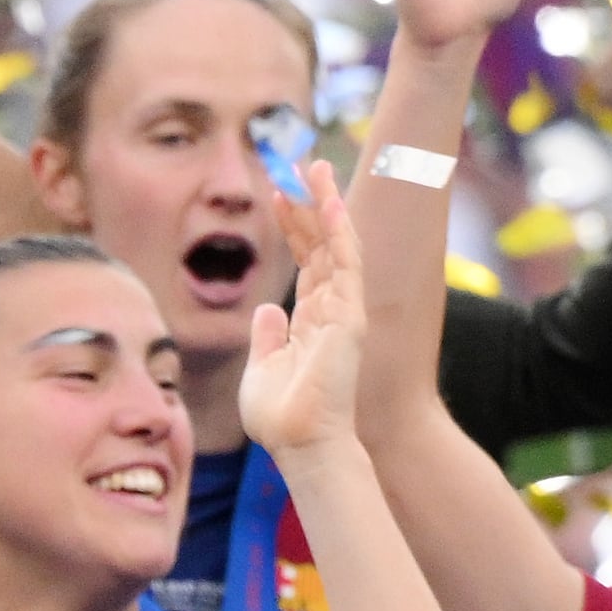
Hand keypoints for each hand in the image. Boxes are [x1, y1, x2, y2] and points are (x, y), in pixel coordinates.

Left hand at [232, 158, 367, 458]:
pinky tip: (330, 200)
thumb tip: (267, 307)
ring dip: (325, 204)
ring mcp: (343, 312)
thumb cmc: (282, 419)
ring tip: (313, 167)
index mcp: (310, 323)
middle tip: (297, 165)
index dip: (294, 227)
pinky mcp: (349, 316)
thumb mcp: (262, 370)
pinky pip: (345, 264)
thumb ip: (267, 337)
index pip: (306, 263)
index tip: (278, 194)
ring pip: (336, 245)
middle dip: (309, 204)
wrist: (301, 445)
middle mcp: (331, 311)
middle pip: (321, 245)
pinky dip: (339, 230)